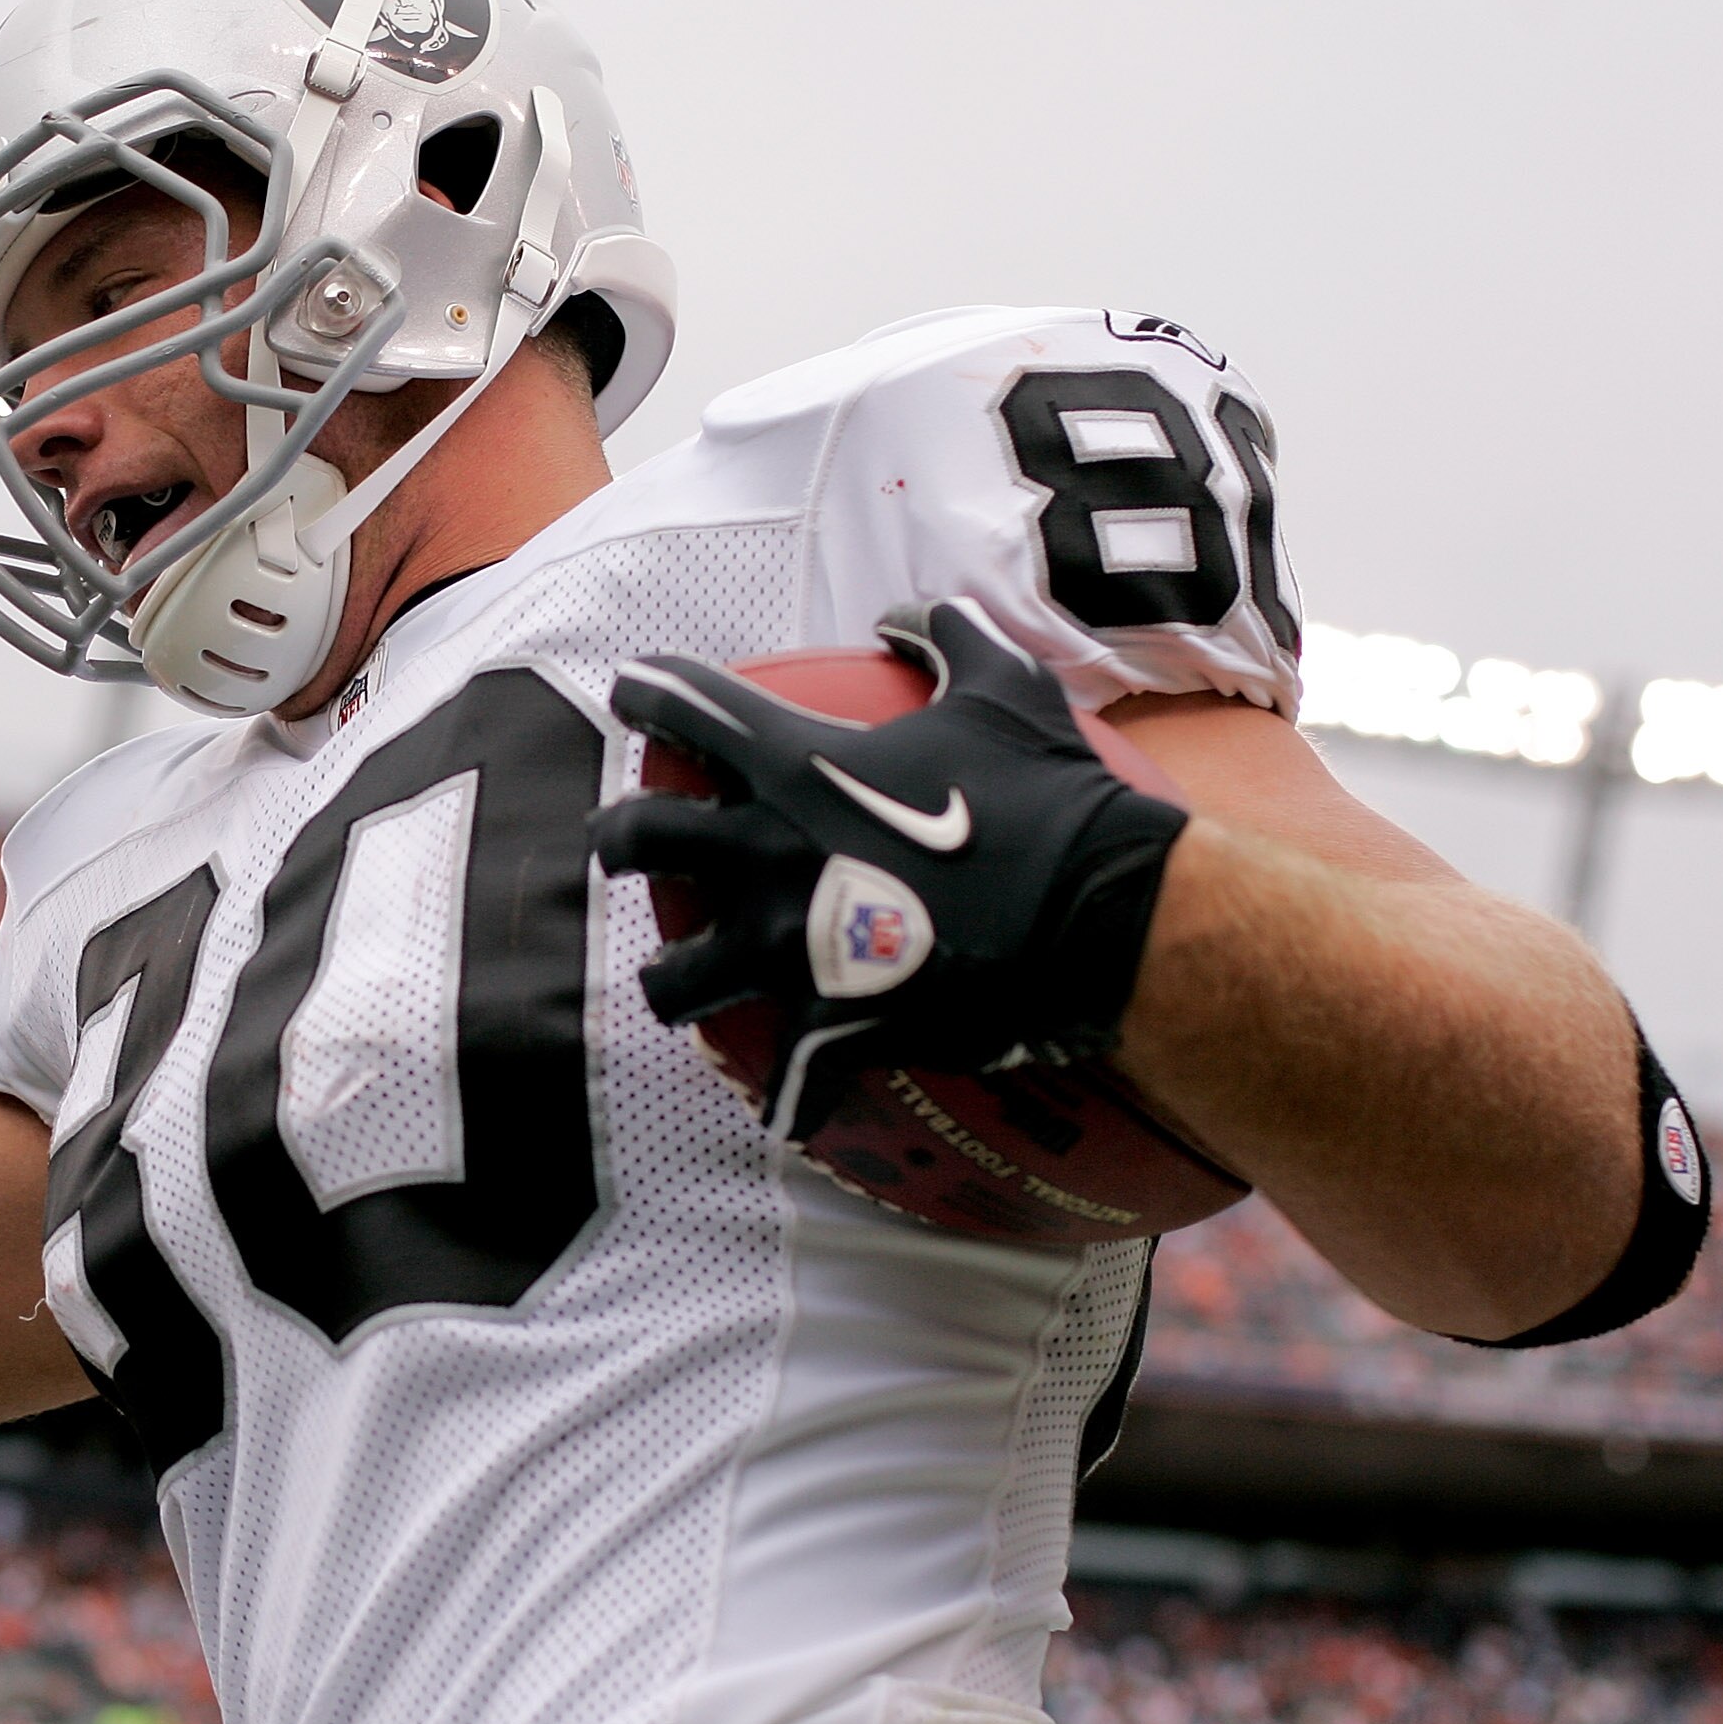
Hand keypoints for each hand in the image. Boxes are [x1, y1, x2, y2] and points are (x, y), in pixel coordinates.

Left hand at [589, 599, 1188, 1138]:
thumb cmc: (1053, 795)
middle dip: (618, 841)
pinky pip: (786, 1086)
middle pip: (637, 839)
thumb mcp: (1004, 689)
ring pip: (675, 979)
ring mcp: (789, 946)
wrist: (1104, 914)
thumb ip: (946, 635)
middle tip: (626, 846)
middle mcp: (765, 852)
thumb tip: (907, 616)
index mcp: (794, 764)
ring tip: (680, 983)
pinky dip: (787, 1100)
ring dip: (671, 982)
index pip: (681, 709)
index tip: (634, 696)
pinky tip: (786, 1107)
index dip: (645, 693)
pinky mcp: (830, 1025)